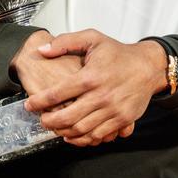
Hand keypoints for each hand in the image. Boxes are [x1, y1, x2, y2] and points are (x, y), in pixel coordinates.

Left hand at [24, 29, 167, 146]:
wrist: (147, 67)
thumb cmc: (118, 53)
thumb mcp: (92, 38)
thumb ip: (65, 42)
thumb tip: (43, 51)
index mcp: (90, 76)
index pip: (58, 93)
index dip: (40, 101)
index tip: (30, 104)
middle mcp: (101, 96)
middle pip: (68, 117)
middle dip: (50, 122)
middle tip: (42, 120)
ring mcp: (112, 110)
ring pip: (82, 130)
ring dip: (64, 132)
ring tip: (55, 128)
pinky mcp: (121, 120)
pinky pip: (98, 136)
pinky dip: (83, 139)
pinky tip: (73, 135)